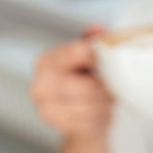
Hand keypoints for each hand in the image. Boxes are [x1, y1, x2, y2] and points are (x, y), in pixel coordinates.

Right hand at [30, 26, 113, 140]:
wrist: (84, 121)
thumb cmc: (88, 86)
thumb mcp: (91, 60)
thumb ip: (92, 42)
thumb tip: (98, 28)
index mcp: (47, 62)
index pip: (76, 52)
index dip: (100, 57)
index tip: (112, 62)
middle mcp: (40, 83)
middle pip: (86, 83)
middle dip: (104, 86)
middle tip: (110, 86)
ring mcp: (45, 106)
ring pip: (89, 101)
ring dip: (104, 101)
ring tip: (105, 98)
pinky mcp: (57, 124)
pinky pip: (87, 118)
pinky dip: (99, 115)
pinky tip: (99, 111)